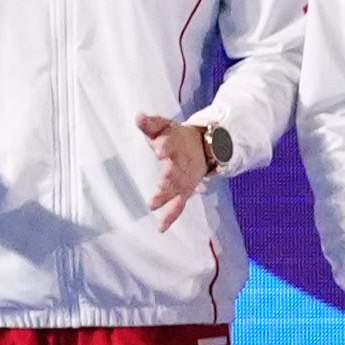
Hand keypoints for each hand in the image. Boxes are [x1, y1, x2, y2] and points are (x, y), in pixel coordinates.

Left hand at [135, 112, 220, 230]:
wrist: (206, 148)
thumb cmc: (177, 137)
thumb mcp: (165, 127)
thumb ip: (151, 123)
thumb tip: (138, 116)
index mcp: (176, 144)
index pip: (171, 144)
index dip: (165, 147)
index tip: (159, 149)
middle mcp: (182, 163)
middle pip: (177, 170)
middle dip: (170, 175)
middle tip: (162, 181)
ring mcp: (185, 179)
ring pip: (177, 189)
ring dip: (167, 196)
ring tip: (152, 204)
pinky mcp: (185, 191)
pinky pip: (178, 206)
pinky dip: (171, 217)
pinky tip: (160, 228)